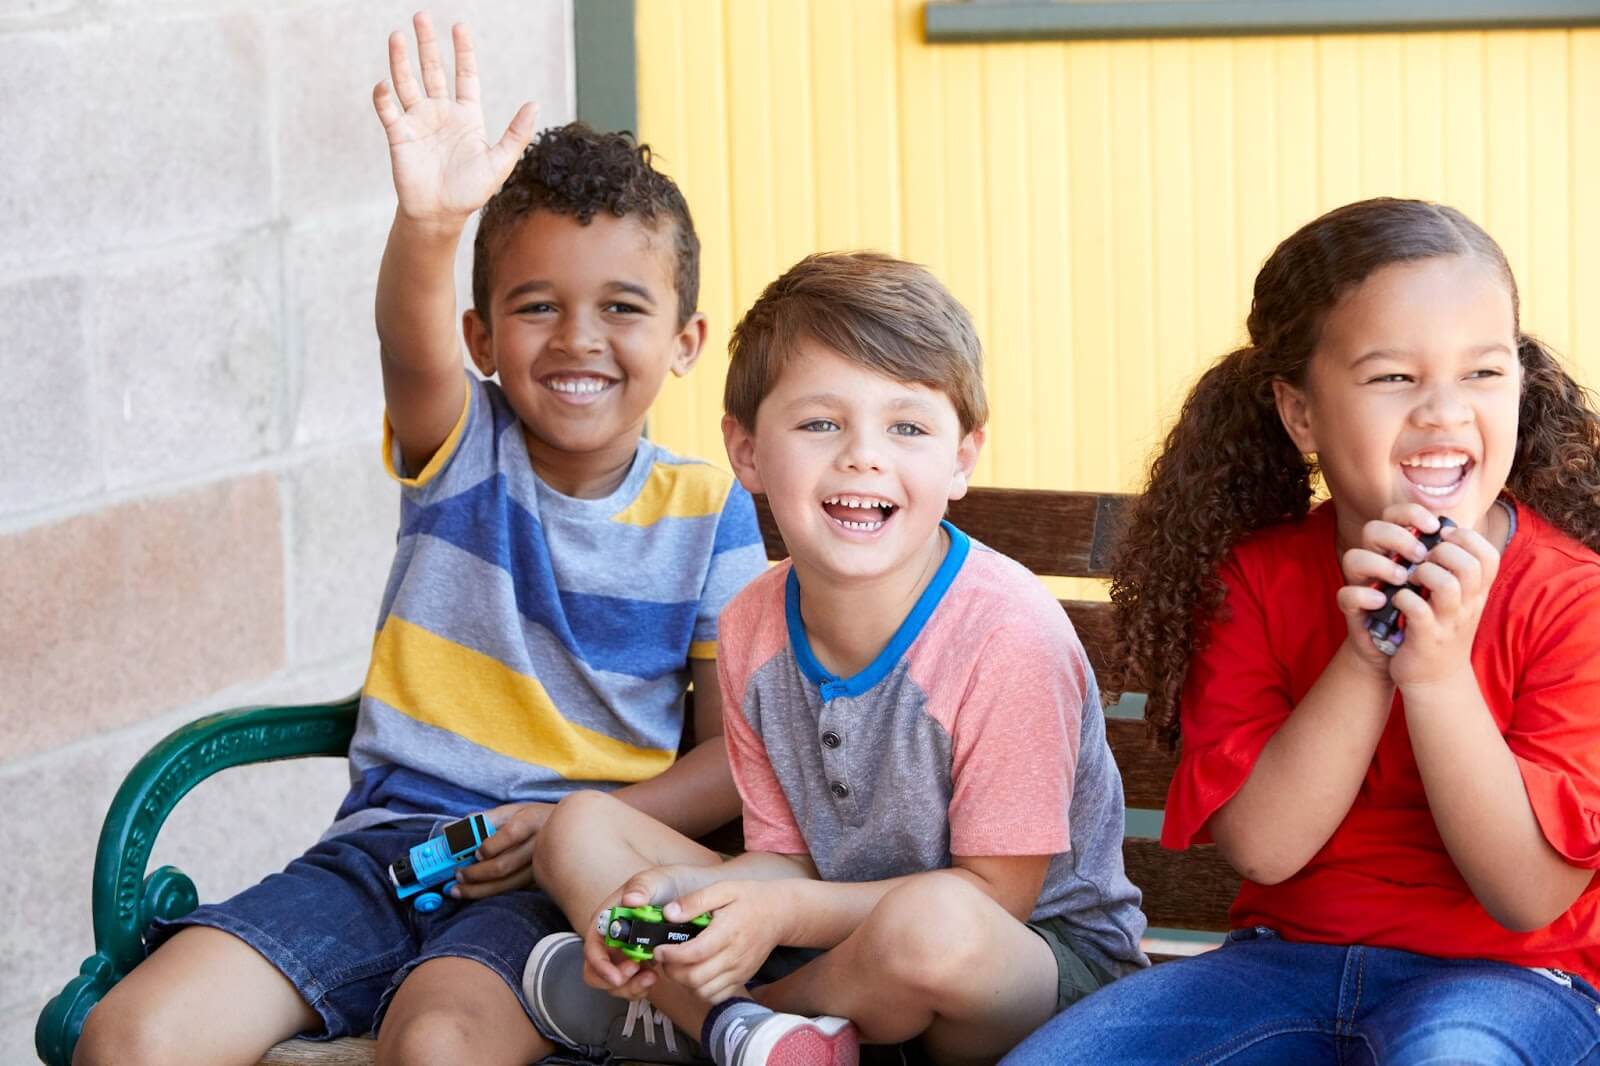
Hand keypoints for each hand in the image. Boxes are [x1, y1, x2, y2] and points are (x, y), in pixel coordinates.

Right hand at [372, 12, 536, 226]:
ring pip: (407, 83)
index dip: (463, 51)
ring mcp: (419, 121)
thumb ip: (516, 133)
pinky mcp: (400, 135)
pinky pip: (389, 111)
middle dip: (427, 44)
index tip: (459, 26)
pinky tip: (384, 83)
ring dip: (401, 60)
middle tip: (420, 16)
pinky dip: (384, 97)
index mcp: (467, 115)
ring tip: (397, 36)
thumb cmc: (471, 191)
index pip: (465, 74)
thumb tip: (535, 104)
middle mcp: (441, 112)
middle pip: (432, 69)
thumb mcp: (500, 162)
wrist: (441, 215)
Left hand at [450, 802, 552, 899]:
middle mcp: (538, 845)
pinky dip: (492, 893)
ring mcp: (540, 866)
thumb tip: (449, 830)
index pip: (510, 834)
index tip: (474, 852)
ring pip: (507, 884)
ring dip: (479, 890)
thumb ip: (481, 820)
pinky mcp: (539, 880)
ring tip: (458, 890)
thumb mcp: (512, 811)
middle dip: (475, 874)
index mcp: (530, 821)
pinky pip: (512, 890)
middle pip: (504, 865)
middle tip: (457, 874)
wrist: (571, 831)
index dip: (489, 846)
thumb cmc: (534, 818)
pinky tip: (476, 893)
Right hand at [582, 866, 694, 1000]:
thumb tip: (631, 899)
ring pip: (614, 983)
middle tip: (636, 971)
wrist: (695, 892)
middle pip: (596, 971)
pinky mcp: (642, 963)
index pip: (592, 945)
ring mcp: (626, 952)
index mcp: (609, 918)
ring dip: (629, 986)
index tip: (616, 975)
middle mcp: (614, 938)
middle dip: (613, 979)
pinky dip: (641, 987)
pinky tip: (656, 977)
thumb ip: (643, 886)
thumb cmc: (671, 883)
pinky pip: (632, 984)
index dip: (599, 964)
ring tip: (651, 977)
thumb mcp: (657, 879)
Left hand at [651, 881, 784, 1005]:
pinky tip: (695, 974)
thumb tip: (669, 913)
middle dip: (672, 971)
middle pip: (695, 978)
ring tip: (678, 966)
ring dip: (684, 983)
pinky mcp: (741, 979)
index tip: (659, 949)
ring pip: (703, 992)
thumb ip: (695, 901)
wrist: (780, 914)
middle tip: (665, 958)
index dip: (671, 955)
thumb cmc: (749, 899)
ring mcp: (739, 971)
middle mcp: (734, 956)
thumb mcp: (723, 889)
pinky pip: (716, 997)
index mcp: (728, 932)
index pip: (695, 953)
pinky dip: (700, 991)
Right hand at [1336, 504, 1442, 677]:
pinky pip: (1346, 594)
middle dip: (1399, 538)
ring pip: (1354, 556)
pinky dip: (1364, 595)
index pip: (1397, 515)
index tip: (1435, 527)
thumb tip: (1463, 536)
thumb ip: (1453, 560)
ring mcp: (1363, 582)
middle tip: (1421, 556)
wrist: (1411, 654)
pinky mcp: (1354, 607)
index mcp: (1399, 550)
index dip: (1412, 513)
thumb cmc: (1429, 613)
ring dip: (1381, 565)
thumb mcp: (1448, 585)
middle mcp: (1377, 560)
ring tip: (1404, 580)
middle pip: (1373, 529)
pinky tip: (1385, 602)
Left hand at [1387, 520, 1498, 688]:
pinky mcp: (1425, 638)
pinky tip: (1396, 599)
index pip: (1488, 553)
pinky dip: (1402, 598)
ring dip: (1422, 573)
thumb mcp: (1458, 599)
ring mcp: (1448, 622)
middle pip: (1468, 563)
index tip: (1440, 538)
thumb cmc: (1440, 629)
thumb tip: (1442, 531)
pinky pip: (1415, 609)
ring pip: (1445, 583)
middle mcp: (1468, 605)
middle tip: (1421, 560)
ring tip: (1409, 579)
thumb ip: (1456, 570)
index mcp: (1477, 592)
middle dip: (1440, 552)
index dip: (1464, 538)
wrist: (1434, 681)